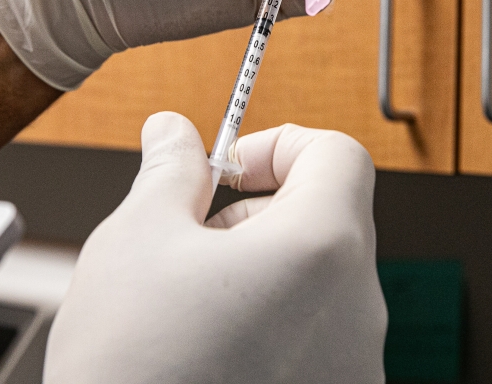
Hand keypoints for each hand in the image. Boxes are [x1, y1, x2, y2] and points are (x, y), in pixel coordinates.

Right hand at [43, 112, 386, 383]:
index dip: (279, 144)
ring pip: (317, 281)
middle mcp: (358, 310)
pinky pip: (315, 337)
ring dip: (259, 270)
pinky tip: (208, 349)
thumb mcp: (138, 239)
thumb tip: (174, 132)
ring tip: (188, 303)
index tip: (228, 170)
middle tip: (190, 241)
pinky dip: (270, 323)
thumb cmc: (133, 370)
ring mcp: (354, 366)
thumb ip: (170, 169)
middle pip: (326, 219)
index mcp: (322, 250)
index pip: (339, 155)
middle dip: (254, 214)